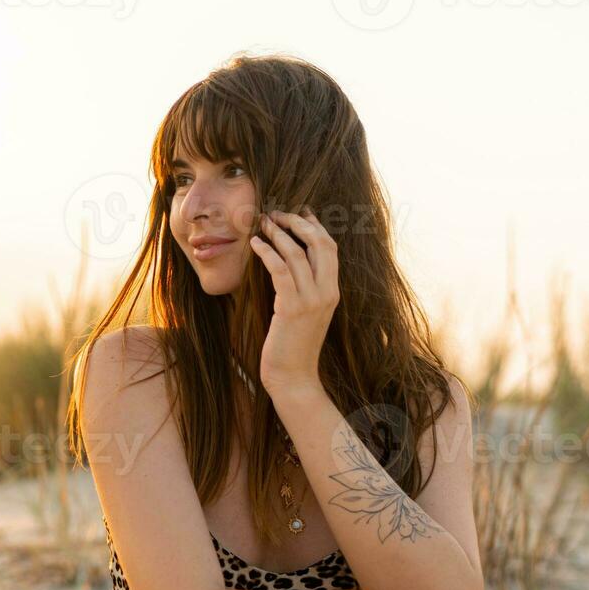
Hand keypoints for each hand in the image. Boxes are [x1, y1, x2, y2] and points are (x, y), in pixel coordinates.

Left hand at [251, 206, 339, 396]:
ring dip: (278, 234)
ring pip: (298, 253)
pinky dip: (267, 253)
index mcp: (332, 292)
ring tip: (262, 224)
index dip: (315, 226)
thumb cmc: (294, 347)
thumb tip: (291, 265)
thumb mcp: (306, 314)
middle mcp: (327, 293)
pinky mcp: (292, 308)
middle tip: (278, 214)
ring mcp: (311, 301)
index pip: (330, 248)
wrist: (293, 378)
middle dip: (298, 223)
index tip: (301, 211)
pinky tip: (255, 244)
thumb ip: (304, 290)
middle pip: (320, 243)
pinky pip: (280, 270)